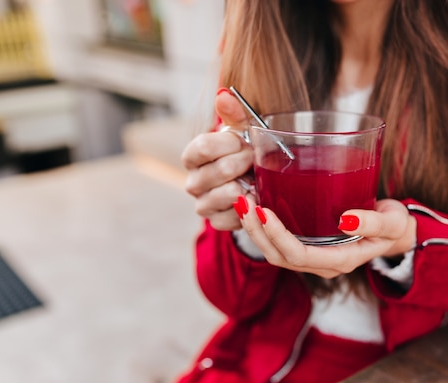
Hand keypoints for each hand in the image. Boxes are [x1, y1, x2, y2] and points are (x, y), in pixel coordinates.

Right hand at [182, 89, 253, 229]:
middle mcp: (193, 182)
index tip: (243, 141)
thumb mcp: (240, 130)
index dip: (228, 143)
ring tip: (254, 176)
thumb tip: (224, 95)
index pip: (202, 147)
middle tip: (254, 159)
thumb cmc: (242, 151)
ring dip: (249, 183)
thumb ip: (233, 114)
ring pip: (229, 194)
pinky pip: (235, 216)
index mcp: (192, 156)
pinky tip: (254, 195)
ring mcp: (203, 204)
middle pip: (220, 171)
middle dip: (245, 162)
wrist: (249, 180)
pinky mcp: (217, 221)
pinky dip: (250, 205)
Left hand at [234, 196, 416, 278]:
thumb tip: (346, 220)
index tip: (263, 211)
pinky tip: (253, 208)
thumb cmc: (394, 226)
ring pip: (274, 253)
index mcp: (341, 261)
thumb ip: (373, 223)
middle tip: (244, 202)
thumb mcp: (392, 222)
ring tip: (242, 203)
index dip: (278, 236)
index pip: (300, 255)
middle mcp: (323, 264)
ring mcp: (314, 258)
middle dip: (257, 231)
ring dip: (255, 230)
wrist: (395, 234)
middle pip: (280, 256)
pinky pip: (278, 245)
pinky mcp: (308, 248)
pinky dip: (262, 228)